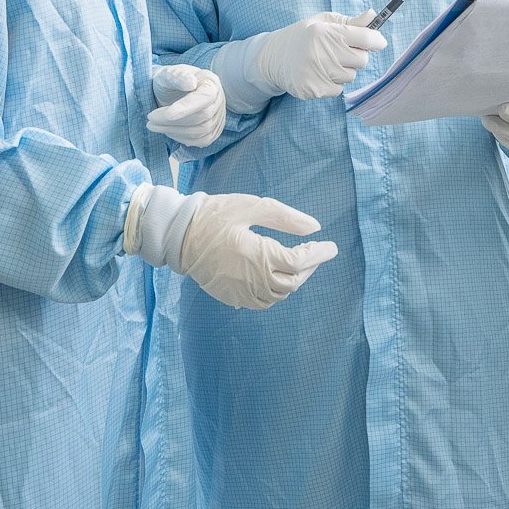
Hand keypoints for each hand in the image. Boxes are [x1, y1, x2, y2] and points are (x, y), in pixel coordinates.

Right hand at [124, 184, 337, 309]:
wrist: (178, 235)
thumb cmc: (215, 216)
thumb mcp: (251, 206)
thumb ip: (284, 218)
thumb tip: (314, 227)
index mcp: (258, 255)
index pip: (299, 262)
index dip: (318, 255)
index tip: (330, 247)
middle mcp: (252, 279)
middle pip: (293, 282)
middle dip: (308, 268)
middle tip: (315, 253)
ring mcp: (240, 292)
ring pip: (278, 295)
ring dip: (293, 281)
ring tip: (297, 264)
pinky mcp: (231, 297)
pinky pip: (261, 302)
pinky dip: (275, 293)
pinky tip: (275, 278)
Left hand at [148, 65, 225, 147]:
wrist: (168, 93)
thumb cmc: (167, 82)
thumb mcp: (167, 74)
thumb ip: (177, 76)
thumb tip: (190, 83)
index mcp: (210, 82)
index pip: (205, 97)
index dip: (187, 107)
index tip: (168, 114)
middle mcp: (219, 99)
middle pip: (203, 116)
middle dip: (174, 121)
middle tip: (150, 118)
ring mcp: (217, 117)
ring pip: (201, 131)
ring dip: (174, 131)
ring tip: (153, 125)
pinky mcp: (212, 131)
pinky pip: (201, 140)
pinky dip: (182, 138)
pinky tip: (168, 130)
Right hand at [252, 11, 387, 99]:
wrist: (272, 58)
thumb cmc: (303, 36)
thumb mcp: (323, 22)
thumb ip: (350, 21)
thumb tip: (374, 16)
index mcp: (324, 32)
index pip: (365, 38)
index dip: (376, 40)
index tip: (378, 42)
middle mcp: (321, 53)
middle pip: (362, 60)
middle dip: (356, 55)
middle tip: (341, 51)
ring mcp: (317, 73)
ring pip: (351, 76)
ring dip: (343, 70)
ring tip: (325, 62)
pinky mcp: (313, 90)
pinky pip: (339, 89)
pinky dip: (333, 83)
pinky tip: (318, 74)